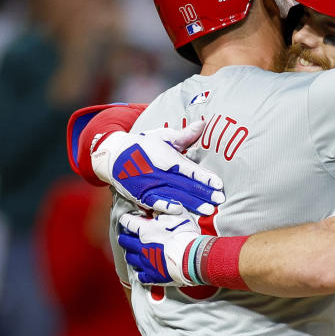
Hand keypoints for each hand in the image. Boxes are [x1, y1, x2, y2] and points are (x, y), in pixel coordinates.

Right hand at [92, 121, 224, 214]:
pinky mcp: (141, 195)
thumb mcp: (163, 137)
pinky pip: (155, 202)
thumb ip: (184, 135)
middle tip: (220, 200)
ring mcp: (149, 185)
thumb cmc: (144, 145)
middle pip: (185, 185)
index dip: (204, 177)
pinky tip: (179, 212)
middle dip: (203, 193)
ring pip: (174, 196)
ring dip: (192, 204)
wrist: (114, 155)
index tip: (219, 184)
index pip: (189, 169)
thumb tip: (203, 124)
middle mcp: (159, 172)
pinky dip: (166, 207)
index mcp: (166, 157)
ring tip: (208, 211)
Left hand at [118, 212, 205, 285]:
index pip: (128, 222)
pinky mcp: (152, 275)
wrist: (192, 256)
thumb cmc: (185, 235)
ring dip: (130, 254)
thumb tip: (156, 209)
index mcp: (145, 230)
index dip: (126, 220)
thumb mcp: (177, 214)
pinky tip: (142, 270)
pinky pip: (140, 276)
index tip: (126, 219)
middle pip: (124, 241)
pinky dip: (140, 273)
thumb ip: (164, 210)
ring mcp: (145, 262)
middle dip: (124, 238)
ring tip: (133, 253)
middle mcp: (141, 246)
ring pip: (130, 258)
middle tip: (125, 237)